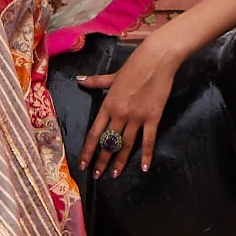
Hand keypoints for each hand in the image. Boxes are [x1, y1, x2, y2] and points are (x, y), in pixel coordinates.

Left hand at [77, 33, 183, 178]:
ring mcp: (137, 117)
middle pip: (108, 142)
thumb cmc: (134, 65)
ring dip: (119, 161)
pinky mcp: (153, 117)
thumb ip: (95, 82)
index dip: (88, 150)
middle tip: (96, 176)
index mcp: (108, 104)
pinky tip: (145, 168)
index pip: (94, 133)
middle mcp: (120, 114)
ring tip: (114, 174)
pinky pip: (148, 140)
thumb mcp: (112, 75)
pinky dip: (147, 155)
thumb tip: (79, 80)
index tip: (83, 163)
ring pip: (126, 145)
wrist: (156, 59)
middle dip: (101, 160)